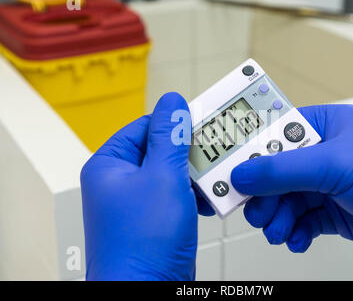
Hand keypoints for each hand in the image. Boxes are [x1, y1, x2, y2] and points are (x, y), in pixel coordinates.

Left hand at [81, 92, 197, 279]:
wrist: (148, 292)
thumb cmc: (142, 244)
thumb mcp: (162, 178)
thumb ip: (169, 137)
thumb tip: (172, 104)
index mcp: (110, 165)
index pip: (145, 127)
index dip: (175, 125)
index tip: (201, 123)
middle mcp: (120, 182)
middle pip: (161, 150)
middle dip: (189, 155)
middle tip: (211, 154)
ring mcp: (137, 202)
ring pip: (173, 174)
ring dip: (194, 176)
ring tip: (209, 181)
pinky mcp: (154, 219)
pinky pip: (176, 195)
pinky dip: (193, 195)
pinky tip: (204, 201)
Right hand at [231, 104, 352, 268]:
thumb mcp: (335, 166)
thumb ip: (283, 170)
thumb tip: (243, 174)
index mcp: (328, 127)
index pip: (275, 134)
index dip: (250, 152)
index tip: (230, 170)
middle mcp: (328, 155)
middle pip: (276, 171)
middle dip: (263, 194)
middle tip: (255, 210)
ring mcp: (332, 185)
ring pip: (287, 199)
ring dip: (278, 217)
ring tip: (278, 230)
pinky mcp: (338, 213)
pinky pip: (303, 221)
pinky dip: (295, 232)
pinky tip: (297, 239)